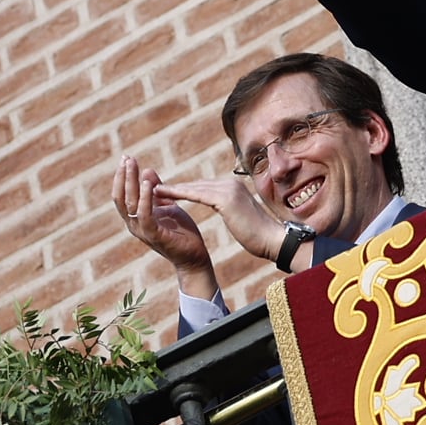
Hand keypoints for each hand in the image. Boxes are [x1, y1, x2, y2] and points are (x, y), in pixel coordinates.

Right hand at [112, 153, 217, 297]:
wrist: (194, 256)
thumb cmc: (181, 232)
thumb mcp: (168, 206)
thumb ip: (158, 191)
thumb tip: (147, 170)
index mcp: (136, 217)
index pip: (122, 194)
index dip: (122, 176)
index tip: (126, 157)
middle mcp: (134, 224)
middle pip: (121, 198)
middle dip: (123, 176)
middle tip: (127, 158)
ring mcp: (142, 231)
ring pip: (130, 204)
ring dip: (131, 183)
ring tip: (134, 166)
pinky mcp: (154, 235)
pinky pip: (144, 215)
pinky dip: (145, 199)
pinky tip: (148, 185)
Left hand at [156, 173, 291, 265]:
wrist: (273, 240)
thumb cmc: (260, 235)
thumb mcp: (243, 217)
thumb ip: (234, 209)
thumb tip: (230, 210)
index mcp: (233, 188)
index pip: (203, 187)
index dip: (184, 190)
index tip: (166, 192)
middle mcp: (230, 184)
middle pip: (196, 184)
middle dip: (175, 187)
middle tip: (153, 186)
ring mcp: (228, 189)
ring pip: (194, 187)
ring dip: (172, 189)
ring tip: (153, 189)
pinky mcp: (225, 199)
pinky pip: (197, 195)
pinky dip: (179, 194)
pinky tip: (165, 195)